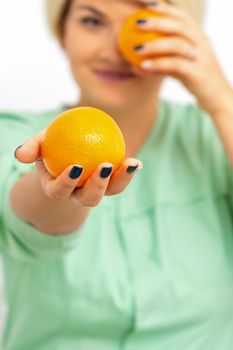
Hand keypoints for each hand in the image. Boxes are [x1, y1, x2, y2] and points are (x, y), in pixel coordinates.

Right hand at [15, 130, 142, 207]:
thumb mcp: (40, 144)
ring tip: (130, 164)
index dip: (66, 183)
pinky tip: (137, 162)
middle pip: (89, 199)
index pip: (60, 191)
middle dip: (98, 187)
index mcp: (58, 188)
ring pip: (110, 192)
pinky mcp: (111, 182)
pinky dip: (130, 171)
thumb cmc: (51, 147)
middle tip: (105, 167)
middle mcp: (78, 193)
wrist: (67, 152)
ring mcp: (97, 190)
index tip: (76, 168)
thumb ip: (32, 149)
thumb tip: (20, 155)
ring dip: (121, 180)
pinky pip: (121, 179)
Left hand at [135, 1, 232, 116]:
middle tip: (138, 23)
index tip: (147, 5)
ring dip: (154, 44)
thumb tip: (139, 57)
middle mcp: (201, 43)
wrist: (216, 98)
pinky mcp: (198, 73)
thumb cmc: (196, 79)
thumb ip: (165, 57)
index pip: (182, 17)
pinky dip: (158, 64)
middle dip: (158, 20)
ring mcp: (201, 57)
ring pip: (177, 44)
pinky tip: (143, 66)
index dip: (166, 8)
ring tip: (136, 48)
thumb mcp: (180, 65)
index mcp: (199, 37)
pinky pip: (175, 65)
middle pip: (179, 26)